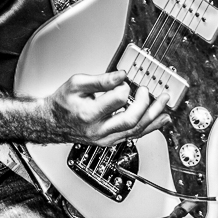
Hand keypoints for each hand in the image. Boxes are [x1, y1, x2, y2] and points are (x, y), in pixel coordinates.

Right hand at [44, 70, 170, 145]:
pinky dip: (150, 127)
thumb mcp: (77, 84)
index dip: (125, 87)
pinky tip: (161, 119)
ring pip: (136, 130)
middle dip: (146, 104)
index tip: (125, 81)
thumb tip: (121, 76)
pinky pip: (134, 136)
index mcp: (89, 114)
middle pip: (131, 120)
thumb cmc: (63, 103)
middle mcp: (99, 130)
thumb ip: (101, 79)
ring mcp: (106, 138)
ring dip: (154, 116)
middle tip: (149, 91)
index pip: (118, 100)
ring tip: (164, 104)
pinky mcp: (111, 141)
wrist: (52, 123)